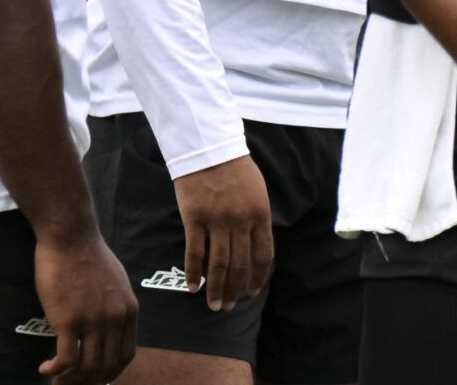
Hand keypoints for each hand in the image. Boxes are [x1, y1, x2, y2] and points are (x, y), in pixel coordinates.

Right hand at [34, 230, 136, 383]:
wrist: (72, 239)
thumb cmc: (90, 258)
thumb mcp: (116, 284)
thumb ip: (115, 307)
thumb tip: (110, 328)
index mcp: (129, 310)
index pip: (125, 354)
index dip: (109, 372)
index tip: (93, 377)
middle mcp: (116, 318)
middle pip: (107, 365)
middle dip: (89, 380)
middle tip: (71, 383)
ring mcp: (94, 320)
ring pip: (87, 366)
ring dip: (70, 380)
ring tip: (56, 379)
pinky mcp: (69, 320)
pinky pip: (66, 359)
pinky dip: (55, 371)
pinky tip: (45, 368)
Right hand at [173, 154, 273, 311]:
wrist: (210, 151)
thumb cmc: (237, 171)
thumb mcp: (258, 193)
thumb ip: (258, 219)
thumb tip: (256, 247)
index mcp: (260, 214)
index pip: (263, 254)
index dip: (258, 276)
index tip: (253, 291)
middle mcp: (241, 221)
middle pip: (240, 264)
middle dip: (236, 289)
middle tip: (230, 306)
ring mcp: (217, 221)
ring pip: (218, 263)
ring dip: (217, 288)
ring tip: (215, 305)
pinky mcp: (194, 219)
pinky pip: (195, 252)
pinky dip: (194, 272)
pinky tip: (193, 287)